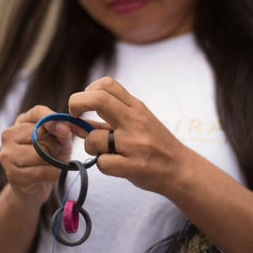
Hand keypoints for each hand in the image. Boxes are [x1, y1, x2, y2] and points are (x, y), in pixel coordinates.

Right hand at [0, 105, 72, 206]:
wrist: (37, 186)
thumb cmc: (50, 157)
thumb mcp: (60, 140)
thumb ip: (63, 131)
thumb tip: (63, 128)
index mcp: (22, 121)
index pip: (38, 112)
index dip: (53, 119)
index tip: (65, 130)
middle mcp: (9, 135)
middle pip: (41, 134)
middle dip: (54, 146)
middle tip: (52, 153)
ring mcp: (7, 155)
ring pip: (41, 153)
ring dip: (53, 161)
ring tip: (48, 164)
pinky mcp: (12, 175)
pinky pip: (42, 171)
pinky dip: (52, 174)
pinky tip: (47, 175)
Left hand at [68, 77, 187, 194]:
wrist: (180, 168)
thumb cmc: (154, 144)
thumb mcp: (134, 123)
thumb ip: (104, 121)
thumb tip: (72, 122)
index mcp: (136, 107)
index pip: (107, 84)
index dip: (86, 92)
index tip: (82, 106)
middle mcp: (135, 120)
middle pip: (98, 99)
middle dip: (76, 104)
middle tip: (74, 117)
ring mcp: (135, 143)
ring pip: (93, 138)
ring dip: (90, 146)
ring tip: (104, 151)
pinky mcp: (134, 166)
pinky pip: (102, 163)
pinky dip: (102, 165)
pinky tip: (115, 165)